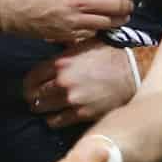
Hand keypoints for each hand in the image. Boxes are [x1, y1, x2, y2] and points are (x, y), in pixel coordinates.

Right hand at [0, 0, 132, 42]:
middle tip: (129, 5)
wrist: (5, 7)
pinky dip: (100, 30)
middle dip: (127, 6)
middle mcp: (79, 3)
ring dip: (118, 20)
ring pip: (107, 23)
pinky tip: (101, 25)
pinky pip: (92, 34)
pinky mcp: (67, 34)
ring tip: (122, 17)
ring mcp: (74, 21)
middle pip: (116, 7)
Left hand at [23, 43, 154, 128]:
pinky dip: (53, 121)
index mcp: (61, 63)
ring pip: (43, 108)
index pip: (32, 77)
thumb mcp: (85, 43)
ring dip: (41, 109)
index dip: (28, 84)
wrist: (132, 72)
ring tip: (43, 110)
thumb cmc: (110, 55)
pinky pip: (57, 121)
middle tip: (34, 100)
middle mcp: (62, 81)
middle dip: (32, 97)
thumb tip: (48, 39)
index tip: (29, 87)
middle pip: (35, 94)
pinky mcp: (82, 113)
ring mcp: (71, 98)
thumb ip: (65, 47)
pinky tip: (54, 118)